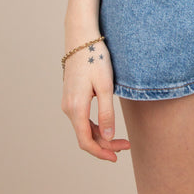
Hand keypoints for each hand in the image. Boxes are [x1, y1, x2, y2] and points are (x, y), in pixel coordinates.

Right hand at [61, 42, 129, 161]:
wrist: (81, 37)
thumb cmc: (96, 58)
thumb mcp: (105, 86)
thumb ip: (106, 112)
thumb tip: (107, 136)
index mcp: (76, 108)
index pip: (86, 141)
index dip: (101, 152)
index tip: (117, 157)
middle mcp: (68, 108)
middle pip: (85, 136)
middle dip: (104, 144)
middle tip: (125, 146)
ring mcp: (68, 102)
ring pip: (83, 128)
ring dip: (100, 135)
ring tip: (120, 138)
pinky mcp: (71, 96)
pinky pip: (81, 118)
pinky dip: (94, 126)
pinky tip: (107, 124)